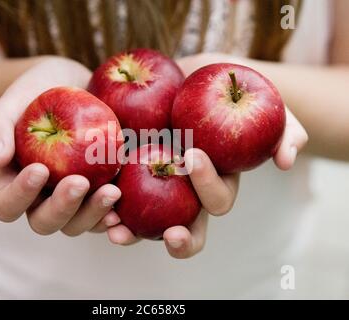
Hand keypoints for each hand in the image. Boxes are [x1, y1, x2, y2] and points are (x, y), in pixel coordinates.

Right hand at [0, 57, 121, 235]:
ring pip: (77, 224)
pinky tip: (124, 211)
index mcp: (14, 183)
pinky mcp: (98, 194)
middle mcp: (42, 198)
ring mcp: (73, 200)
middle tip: (79, 182)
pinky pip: (104, 217)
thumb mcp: (14, 100)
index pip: (7, 204)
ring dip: (93, 215)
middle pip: (45, 222)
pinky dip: (115, 220)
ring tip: (112, 192)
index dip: (20, 195)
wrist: (74, 86)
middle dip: (62, 207)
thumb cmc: (38, 92)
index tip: (39, 168)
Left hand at [107, 54, 307, 258]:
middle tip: (169, 232)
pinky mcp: (127, 175)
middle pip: (186, 231)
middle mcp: (185, 195)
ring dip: (133, 233)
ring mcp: (154, 189)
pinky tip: (94, 199)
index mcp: (215, 184)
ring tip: (116, 229)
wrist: (183, 77)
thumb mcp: (260, 101)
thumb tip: (287, 161)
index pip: (217, 202)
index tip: (192, 156)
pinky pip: (115, 198)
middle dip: (180, 239)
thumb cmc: (225, 90)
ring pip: (146, 225)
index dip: (209, 188)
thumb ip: (284, 128)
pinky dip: (104, 204)